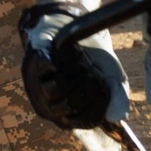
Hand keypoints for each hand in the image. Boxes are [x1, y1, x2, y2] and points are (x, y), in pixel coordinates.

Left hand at [19, 4, 129, 129]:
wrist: (77, 30)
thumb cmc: (94, 61)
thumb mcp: (112, 80)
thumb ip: (118, 99)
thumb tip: (115, 117)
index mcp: (70, 116)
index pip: (88, 120)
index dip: (101, 101)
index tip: (104, 84)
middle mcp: (51, 107)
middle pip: (72, 104)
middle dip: (88, 82)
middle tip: (91, 68)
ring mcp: (38, 88)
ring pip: (57, 87)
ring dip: (75, 69)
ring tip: (78, 60)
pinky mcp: (31, 66)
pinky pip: (47, 67)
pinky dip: (63, 58)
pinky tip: (66, 54)